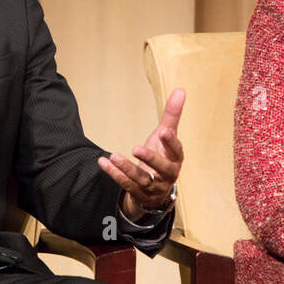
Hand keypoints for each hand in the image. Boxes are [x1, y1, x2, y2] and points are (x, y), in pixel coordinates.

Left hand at [98, 88, 184, 220]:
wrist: (157, 189)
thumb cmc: (163, 155)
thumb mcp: (166, 135)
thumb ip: (172, 115)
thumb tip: (180, 90)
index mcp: (176, 159)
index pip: (176, 151)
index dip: (171, 142)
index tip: (164, 132)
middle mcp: (167, 175)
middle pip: (162, 169)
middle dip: (150, 159)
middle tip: (137, 148)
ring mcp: (153, 187)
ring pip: (141, 179)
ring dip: (127, 168)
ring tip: (114, 156)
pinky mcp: (139, 194)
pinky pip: (126, 184)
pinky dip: (114, 174)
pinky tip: (103, 162)